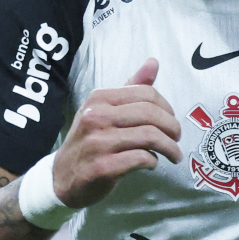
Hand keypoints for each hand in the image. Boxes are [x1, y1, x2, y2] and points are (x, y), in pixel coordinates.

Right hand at [52, 58, 181, 207]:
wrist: (61, 178)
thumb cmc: (89, 141)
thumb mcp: (104, 110)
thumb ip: (131, 87)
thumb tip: (153, 62)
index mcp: (98, 99)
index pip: (146, 93)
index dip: (166, 107)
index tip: (171, 120)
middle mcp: (96, 117)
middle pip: (150, 114)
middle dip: (172, 126)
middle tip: (177, 137)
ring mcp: (97, 142)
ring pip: (149, 136)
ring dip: (169, 147)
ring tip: (174, 154)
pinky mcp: (102, 167)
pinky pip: (140, 158)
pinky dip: (153, 161)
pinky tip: (152, 163)